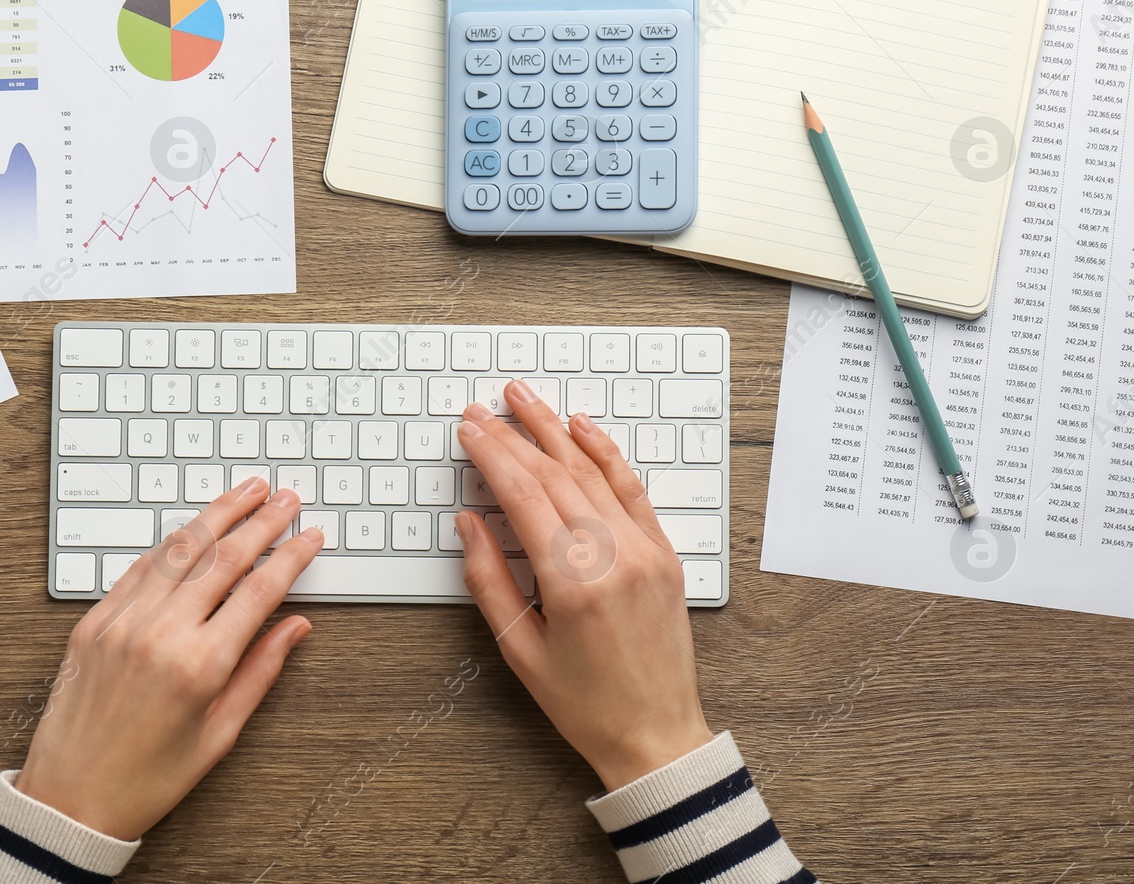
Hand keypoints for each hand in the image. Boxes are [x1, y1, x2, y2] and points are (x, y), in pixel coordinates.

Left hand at [17, 477, 321, 839]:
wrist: (70, 799)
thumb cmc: (147, 779)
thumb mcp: (219, 735)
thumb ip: (260, 672)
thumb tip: (295, 627)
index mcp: (200, 665)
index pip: (260, 591)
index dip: (291, 557)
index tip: (310, 536)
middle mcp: (160, 634)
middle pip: (223, 557)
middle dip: (261, 521)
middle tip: (286, 498)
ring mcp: (122, 623)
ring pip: (179, 550)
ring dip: (217, 515)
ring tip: (245, 492)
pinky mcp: (93, 623)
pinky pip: (139, 569)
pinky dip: (171, 544)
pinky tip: (192, 529)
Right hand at [457, 382, 713, 790]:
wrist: (656, 735)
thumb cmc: (585, 704)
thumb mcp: (520, 649)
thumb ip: (490, 579)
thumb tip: (469, 521)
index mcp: (573, 582)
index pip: (523, 495)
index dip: (491, 454)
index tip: (469, 428)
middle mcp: (614, 556)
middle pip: (554, 474)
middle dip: (514, 435)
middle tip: (483, 408)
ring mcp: (645, 550)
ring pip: (592, 471)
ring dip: (554, 430)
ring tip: (524, 399)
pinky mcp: (664, 553)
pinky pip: (632, 489)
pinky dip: (605, 452)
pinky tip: (581, 428)